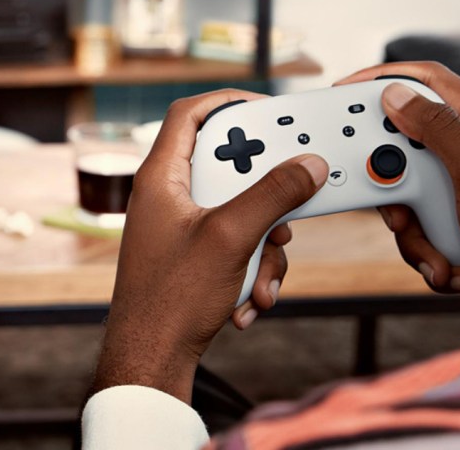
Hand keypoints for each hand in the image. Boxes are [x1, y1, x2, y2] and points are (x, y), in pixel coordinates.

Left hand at [93, 90, 327, 402]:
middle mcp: (166, 196)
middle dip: (266, 198)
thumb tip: (308, 163)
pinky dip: (249, 271)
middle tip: (285, 217)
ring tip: (259, 284)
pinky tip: (246, 303)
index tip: (269, 108)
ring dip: (263, 249)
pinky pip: (235, 246)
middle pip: (229, 169)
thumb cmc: (171, 298)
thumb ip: (272, 195)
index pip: (188, 114)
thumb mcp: (232, 238)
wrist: (151, 357)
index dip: (229, 101)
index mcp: (160, 178)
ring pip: (240, 214)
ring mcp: (179, 227)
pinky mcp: (191, 255)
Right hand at [335, 61, 459, 291]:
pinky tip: (454, 268)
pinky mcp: (456, 218)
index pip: (426, 80)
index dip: (385, 76)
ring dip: (414, 235)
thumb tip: (396, 95)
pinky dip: (428, 253)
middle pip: (402, 148)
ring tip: (442, 258)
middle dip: (392, 186)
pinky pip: (419, 229)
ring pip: (405, 197)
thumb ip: (437, 127)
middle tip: (398, 209)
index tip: (346, 89)